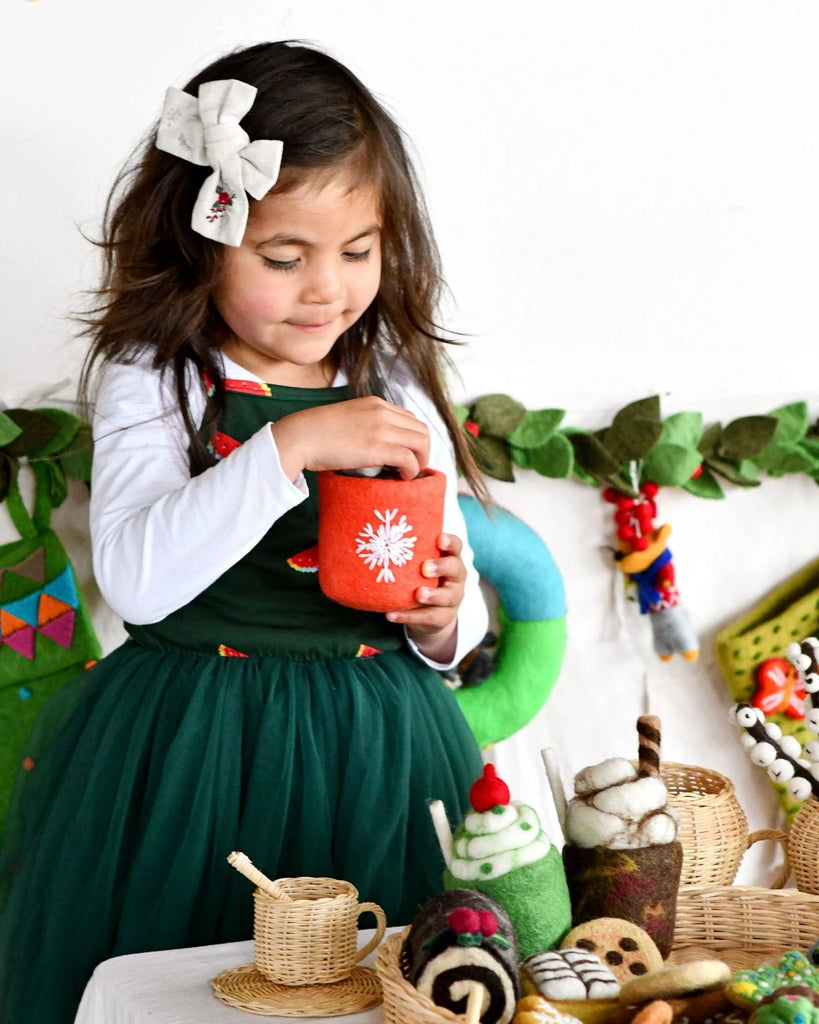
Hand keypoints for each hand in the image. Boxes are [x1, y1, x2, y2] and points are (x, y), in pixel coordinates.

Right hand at [271, 397, 429, 480]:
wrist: (300, 436)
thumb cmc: (316, 433)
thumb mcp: (347, 419)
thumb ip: (365, 424)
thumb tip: (374, 445)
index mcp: (376, 404)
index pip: (409, 418)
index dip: (413, 438)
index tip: (408, 453)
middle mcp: (383, 412)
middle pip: (421, 429)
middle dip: (423, 450)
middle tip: (414, 467)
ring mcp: (381, 429)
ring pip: (421, 442)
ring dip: (421, 460)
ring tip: (409, 473)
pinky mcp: (377, 447)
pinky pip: (409, 458)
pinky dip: (412, 469)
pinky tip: (402, 477)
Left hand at [387, 533, 465, 663]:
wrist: (431, 613)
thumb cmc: (422, 579)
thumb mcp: (420, 565)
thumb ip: (409, 553)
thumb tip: (374, 534)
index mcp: (451, 559)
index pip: (456, 547)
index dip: (450, 542)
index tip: (439, 539)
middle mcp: (456, 578)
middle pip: (456, 569)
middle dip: (441, 567)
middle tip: (425, 567)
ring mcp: (452, 599)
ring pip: (446, 597)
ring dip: (432, 595)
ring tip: (418, 594)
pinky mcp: (444, 618)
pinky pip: (428, 617)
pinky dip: (409, 616)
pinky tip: (391, 615)